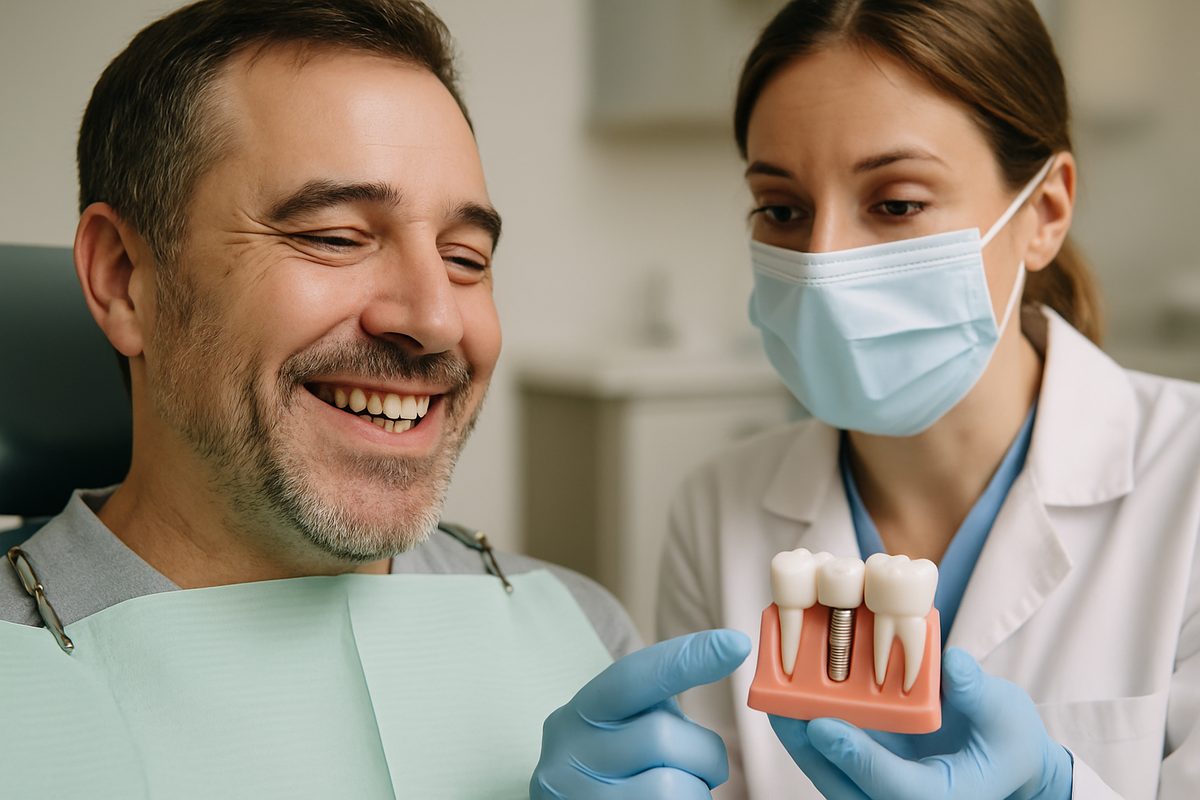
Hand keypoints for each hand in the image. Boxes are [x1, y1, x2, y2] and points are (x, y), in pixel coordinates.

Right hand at [530, 629, 750, 797]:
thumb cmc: (621, 775)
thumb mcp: (627, 731)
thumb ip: (660, 711)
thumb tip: (728, 657)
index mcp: (585, 711)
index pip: (634, 676)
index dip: (686, 658)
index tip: (735, 643)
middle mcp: (570, 748)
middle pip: (662, 735)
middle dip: (703, 755)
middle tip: (702, 772)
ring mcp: (576, 792)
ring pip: (671, 786)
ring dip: (695, 792)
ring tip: (678, 795)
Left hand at [768, 647, 1072, 799]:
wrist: (1005, 762)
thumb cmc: (1009, 741)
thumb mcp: (1007, 715)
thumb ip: (978, 692)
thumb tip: (953, 662)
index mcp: (945, 799)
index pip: (893, 787)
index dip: (856, 757)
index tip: (821, 725)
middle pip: (847, 787)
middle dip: (809, 749)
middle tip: (777, 707)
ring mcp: (883, 795)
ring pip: (832, 777)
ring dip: (800, 740)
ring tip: (771, 698)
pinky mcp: (869, 779)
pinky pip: (832, 763)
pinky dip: (809, 734)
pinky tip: (787, 700)